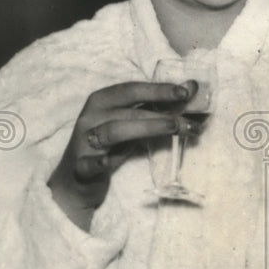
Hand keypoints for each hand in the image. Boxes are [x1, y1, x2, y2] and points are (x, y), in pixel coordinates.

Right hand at [48, 80, 203, 229]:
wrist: (77, 180)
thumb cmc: (110, 145)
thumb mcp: (130, 123)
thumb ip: (155, 108)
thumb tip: (192, 89)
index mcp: (103, 101)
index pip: (132, 90)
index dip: (158, 90)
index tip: (185, 92)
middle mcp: (91, 117)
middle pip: (128, 111)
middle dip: (162, 115)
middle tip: (190, 122)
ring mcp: (84, 143)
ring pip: (113, 132)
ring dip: (146, 129)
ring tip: (172, 130)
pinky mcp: (80, 168)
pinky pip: (88, 164)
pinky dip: (98, 162)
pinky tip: (108, 163)